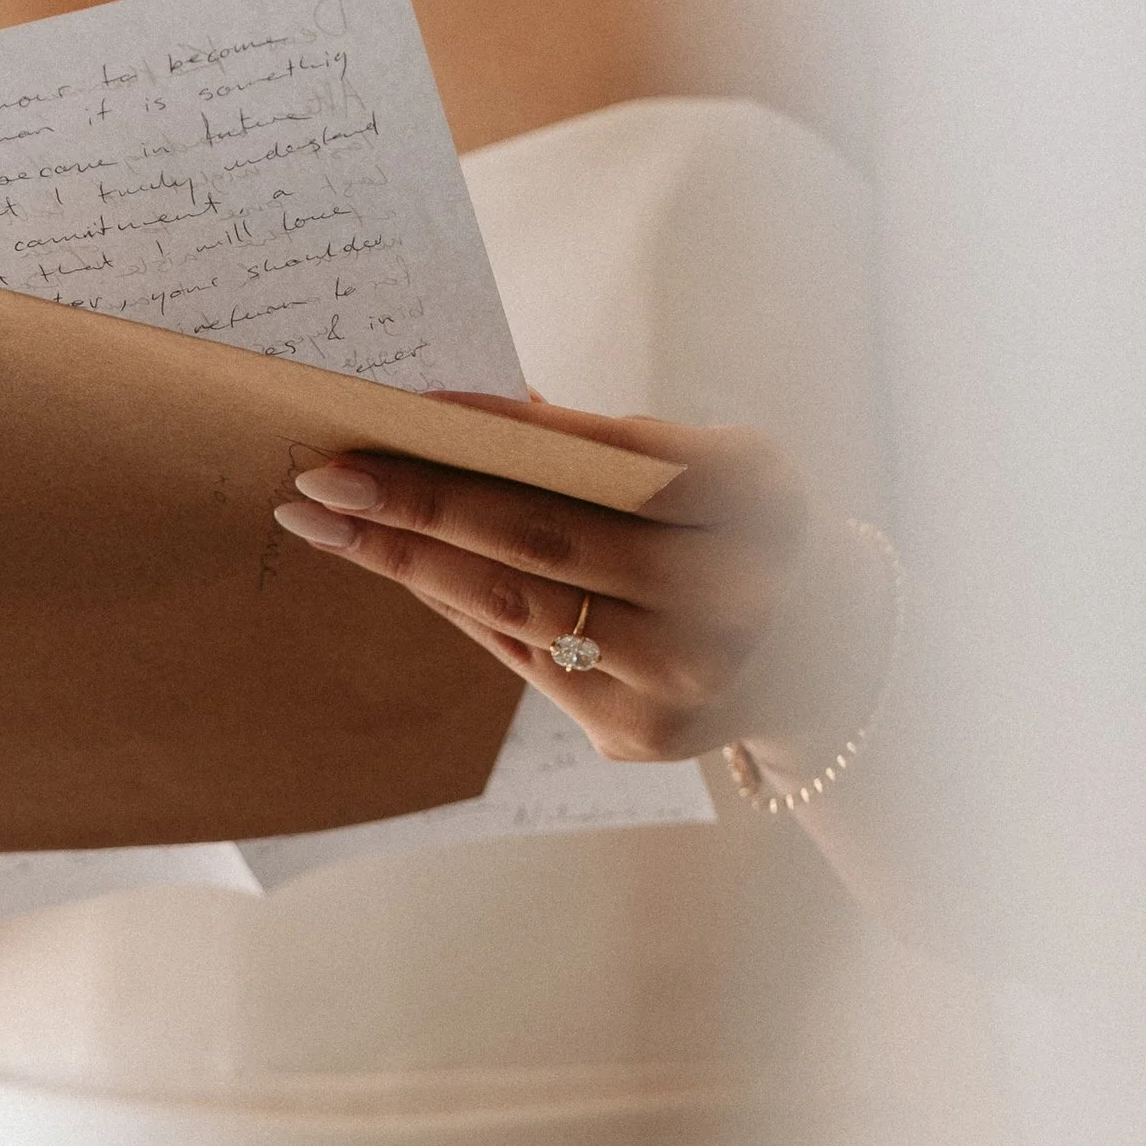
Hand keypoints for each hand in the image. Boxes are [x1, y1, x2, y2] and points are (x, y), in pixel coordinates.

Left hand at [271, 393, 883, 766]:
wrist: (822, 658)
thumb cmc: (731, 535)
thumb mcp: (700, 470)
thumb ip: (596, 448)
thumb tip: (456, 415)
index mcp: (754, 497)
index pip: (600, 456)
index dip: (492, 436)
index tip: (398, 412)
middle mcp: (732, 594)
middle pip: (542, 540)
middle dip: (418, 503)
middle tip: (323, 476)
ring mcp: (688, 676)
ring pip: (516, 609)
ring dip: (407, 561)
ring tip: (326, 522)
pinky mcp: (643, 733)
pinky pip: (521, 659)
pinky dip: (451, 607)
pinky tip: (392, 568)